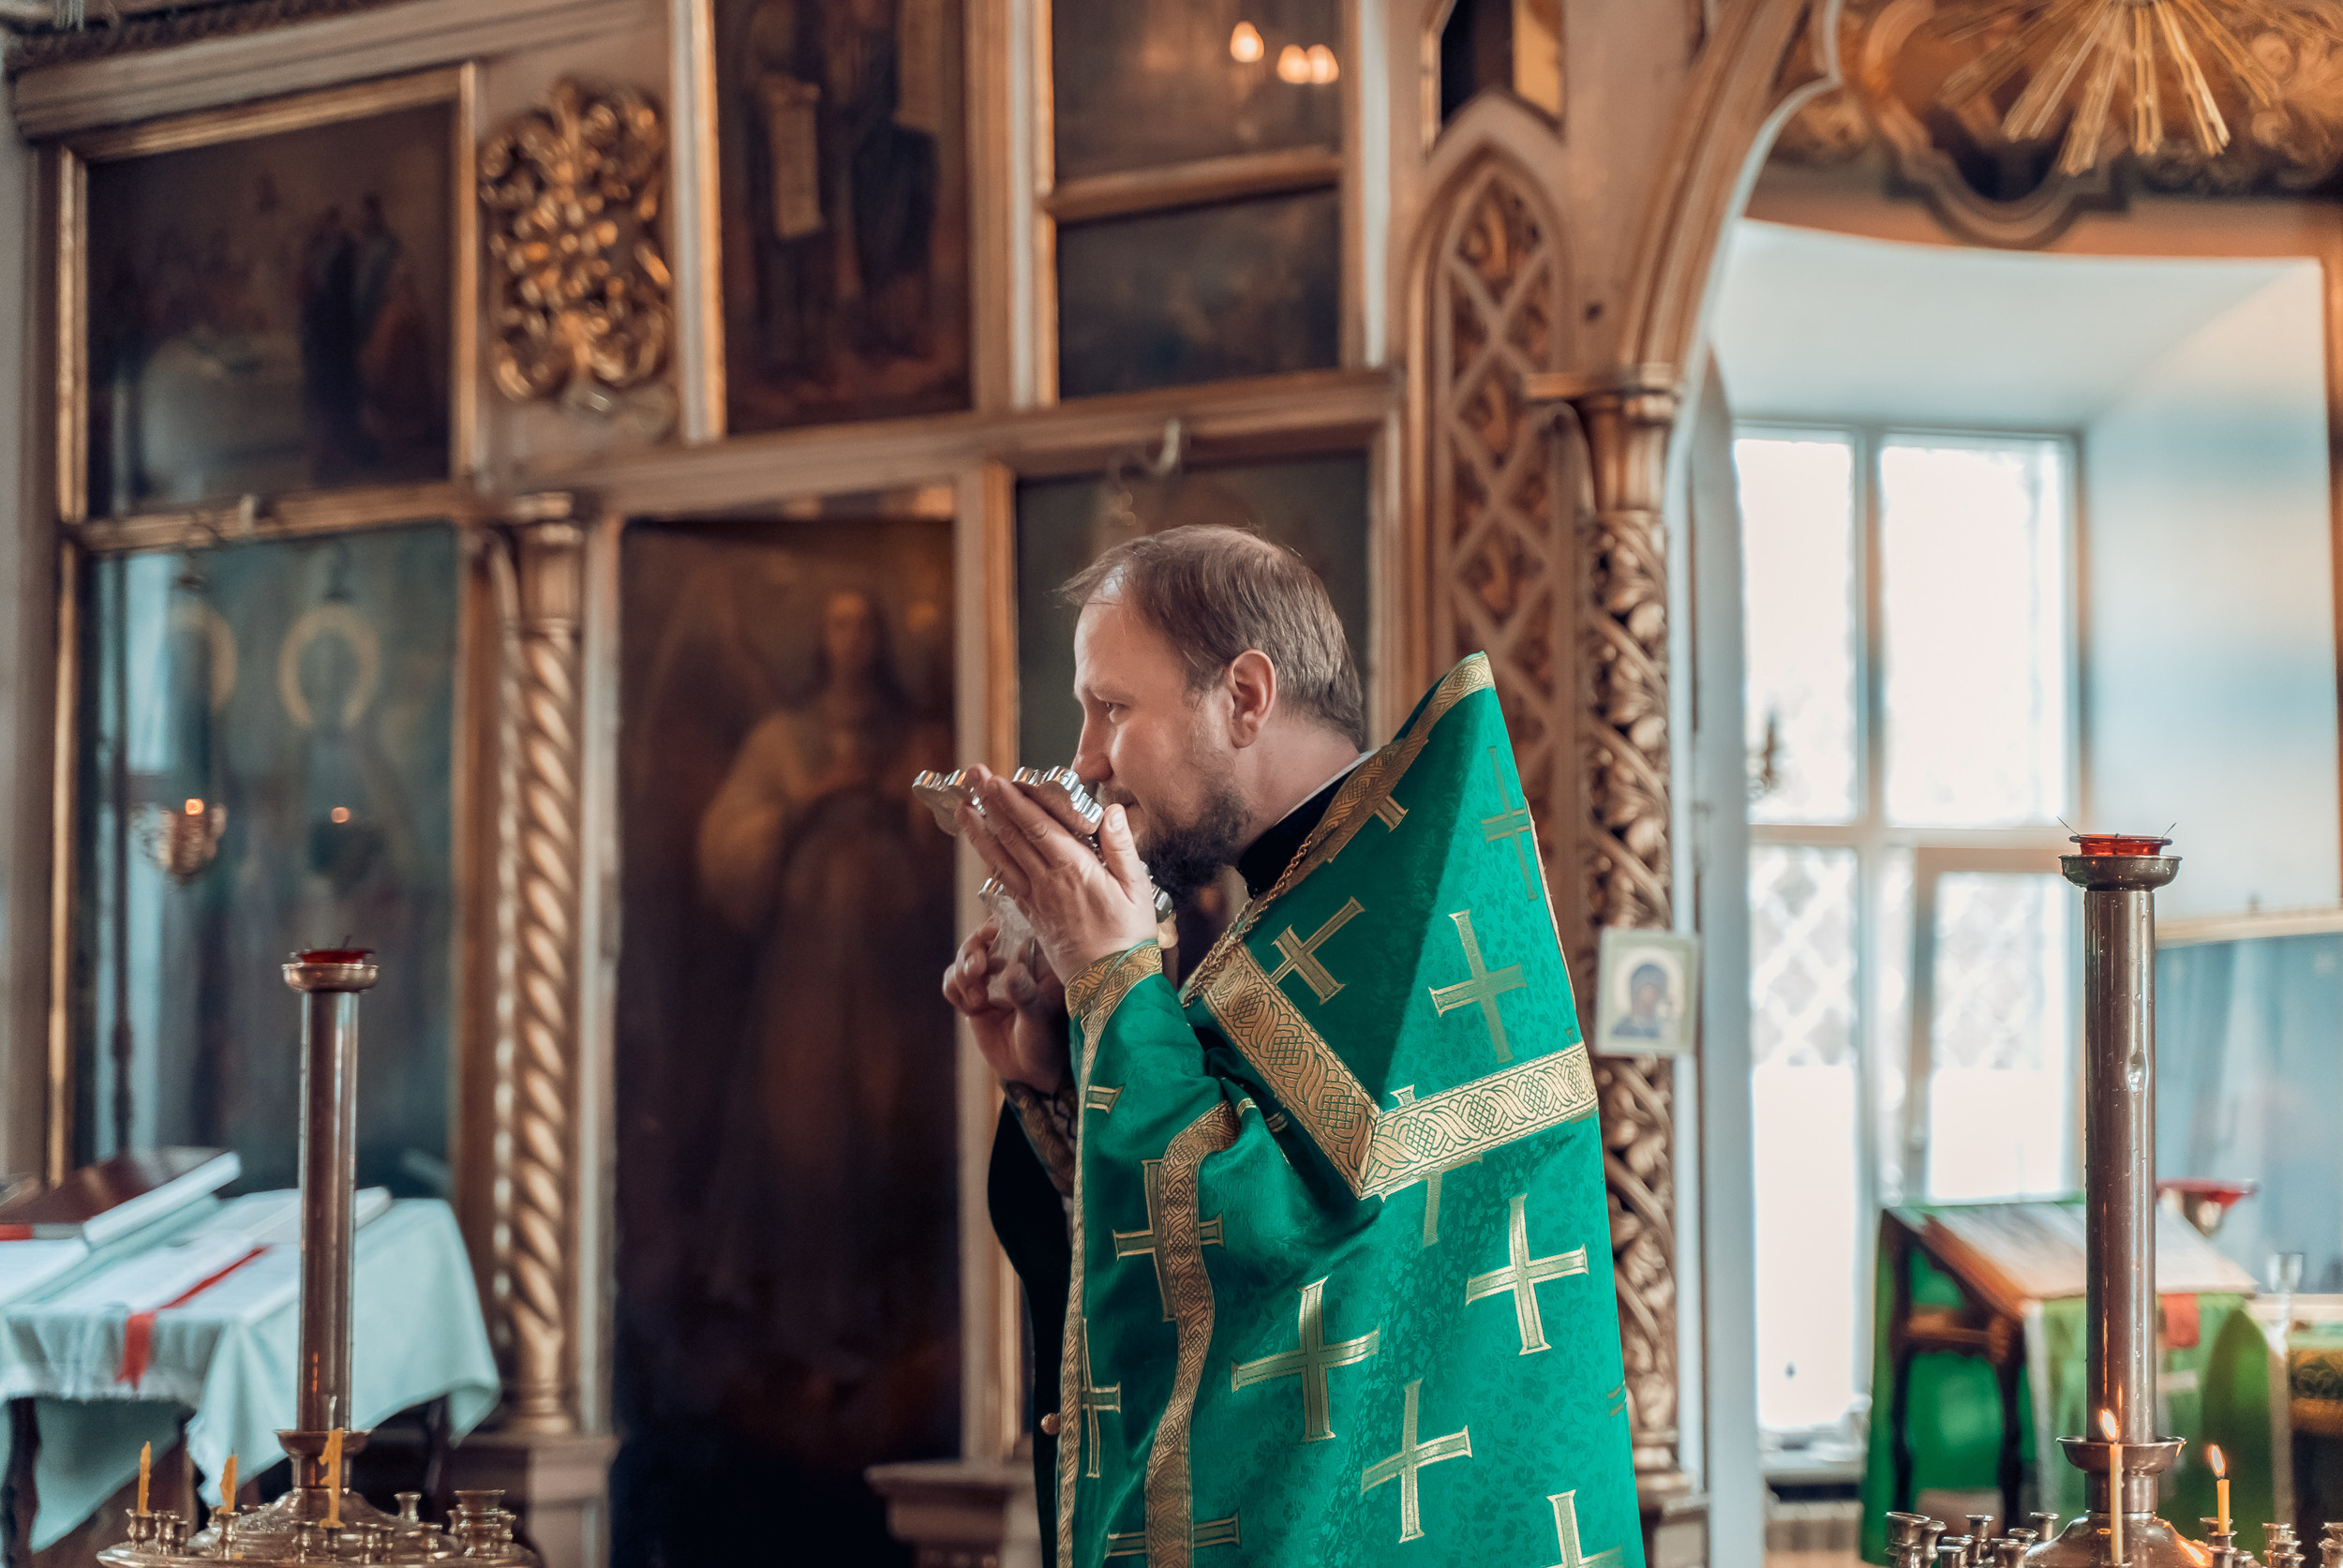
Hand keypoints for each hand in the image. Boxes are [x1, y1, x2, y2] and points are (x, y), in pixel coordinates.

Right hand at [941, 919, 1069, 1092]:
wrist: (1032, 1073)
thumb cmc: (1048, 1042)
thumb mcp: (1040, 1018)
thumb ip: (1026, 995)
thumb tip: (1011, 970)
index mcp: (1037, 960)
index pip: (1015, 927)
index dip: (997, 924)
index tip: (989, 932)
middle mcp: (1012, 964)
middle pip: (983, 939)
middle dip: (973, 950)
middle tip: (977, 969)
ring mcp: (991, 980)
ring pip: (965, 958)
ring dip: (962, 971)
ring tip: (976, 996)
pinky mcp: (974, 998)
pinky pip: (953, 982)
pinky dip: (953, 987)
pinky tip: (970, 1003)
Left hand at [956, 766, 1160, 981]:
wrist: (1110, 987)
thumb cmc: (1129, 938)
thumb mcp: (1138, 890)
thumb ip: (1122, 848)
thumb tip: (1111, 812)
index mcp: (1074, 871)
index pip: (1036, 828)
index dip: (1013, 802)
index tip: (995, 780)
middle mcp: (1048, 883)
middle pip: (1012, 836)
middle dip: (990, 803)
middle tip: (973, 775)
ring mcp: (1036, 900)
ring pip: (1001, 859)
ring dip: (980, 831)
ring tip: (963, 808)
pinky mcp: (1032, 917)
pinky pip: (1005, 882)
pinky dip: (991, 861)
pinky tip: (984, 848)